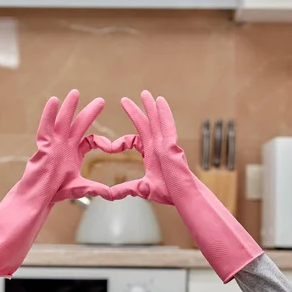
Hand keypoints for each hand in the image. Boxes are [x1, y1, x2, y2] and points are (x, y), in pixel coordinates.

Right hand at [18, 89, 139, 202]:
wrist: (38, 197)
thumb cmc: (55, 192)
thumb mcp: (80, 187)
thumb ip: (95, 188)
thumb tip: (111, 194)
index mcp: (74, 153)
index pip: (90, 140)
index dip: (102, 142)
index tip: (112, 148)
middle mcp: (64, 145)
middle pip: (78, 124)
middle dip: (89, 112)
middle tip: (101, 101)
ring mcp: (54, 144)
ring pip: (63, 122)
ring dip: (69, 107)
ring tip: (76, 93)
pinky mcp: (44, 146)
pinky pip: (46, 127)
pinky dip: (49, 114)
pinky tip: (54, 100)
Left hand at [110, 90, 190, 204]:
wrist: (183, 197)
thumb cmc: (169, 193)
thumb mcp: (141, 189)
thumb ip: (125, 189)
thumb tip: (108, 195)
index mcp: (151, 154)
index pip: (134, 140)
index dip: (121, 142)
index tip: (109, 148)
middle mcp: (158, 146)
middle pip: (145, 124)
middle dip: (136, 111)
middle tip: (124, 100)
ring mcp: (166, 145)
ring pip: (157, 121)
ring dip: (150, 106)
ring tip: (144, 93)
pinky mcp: (172, 146)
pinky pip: (168, 126)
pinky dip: (164, 112)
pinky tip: (160, 101)